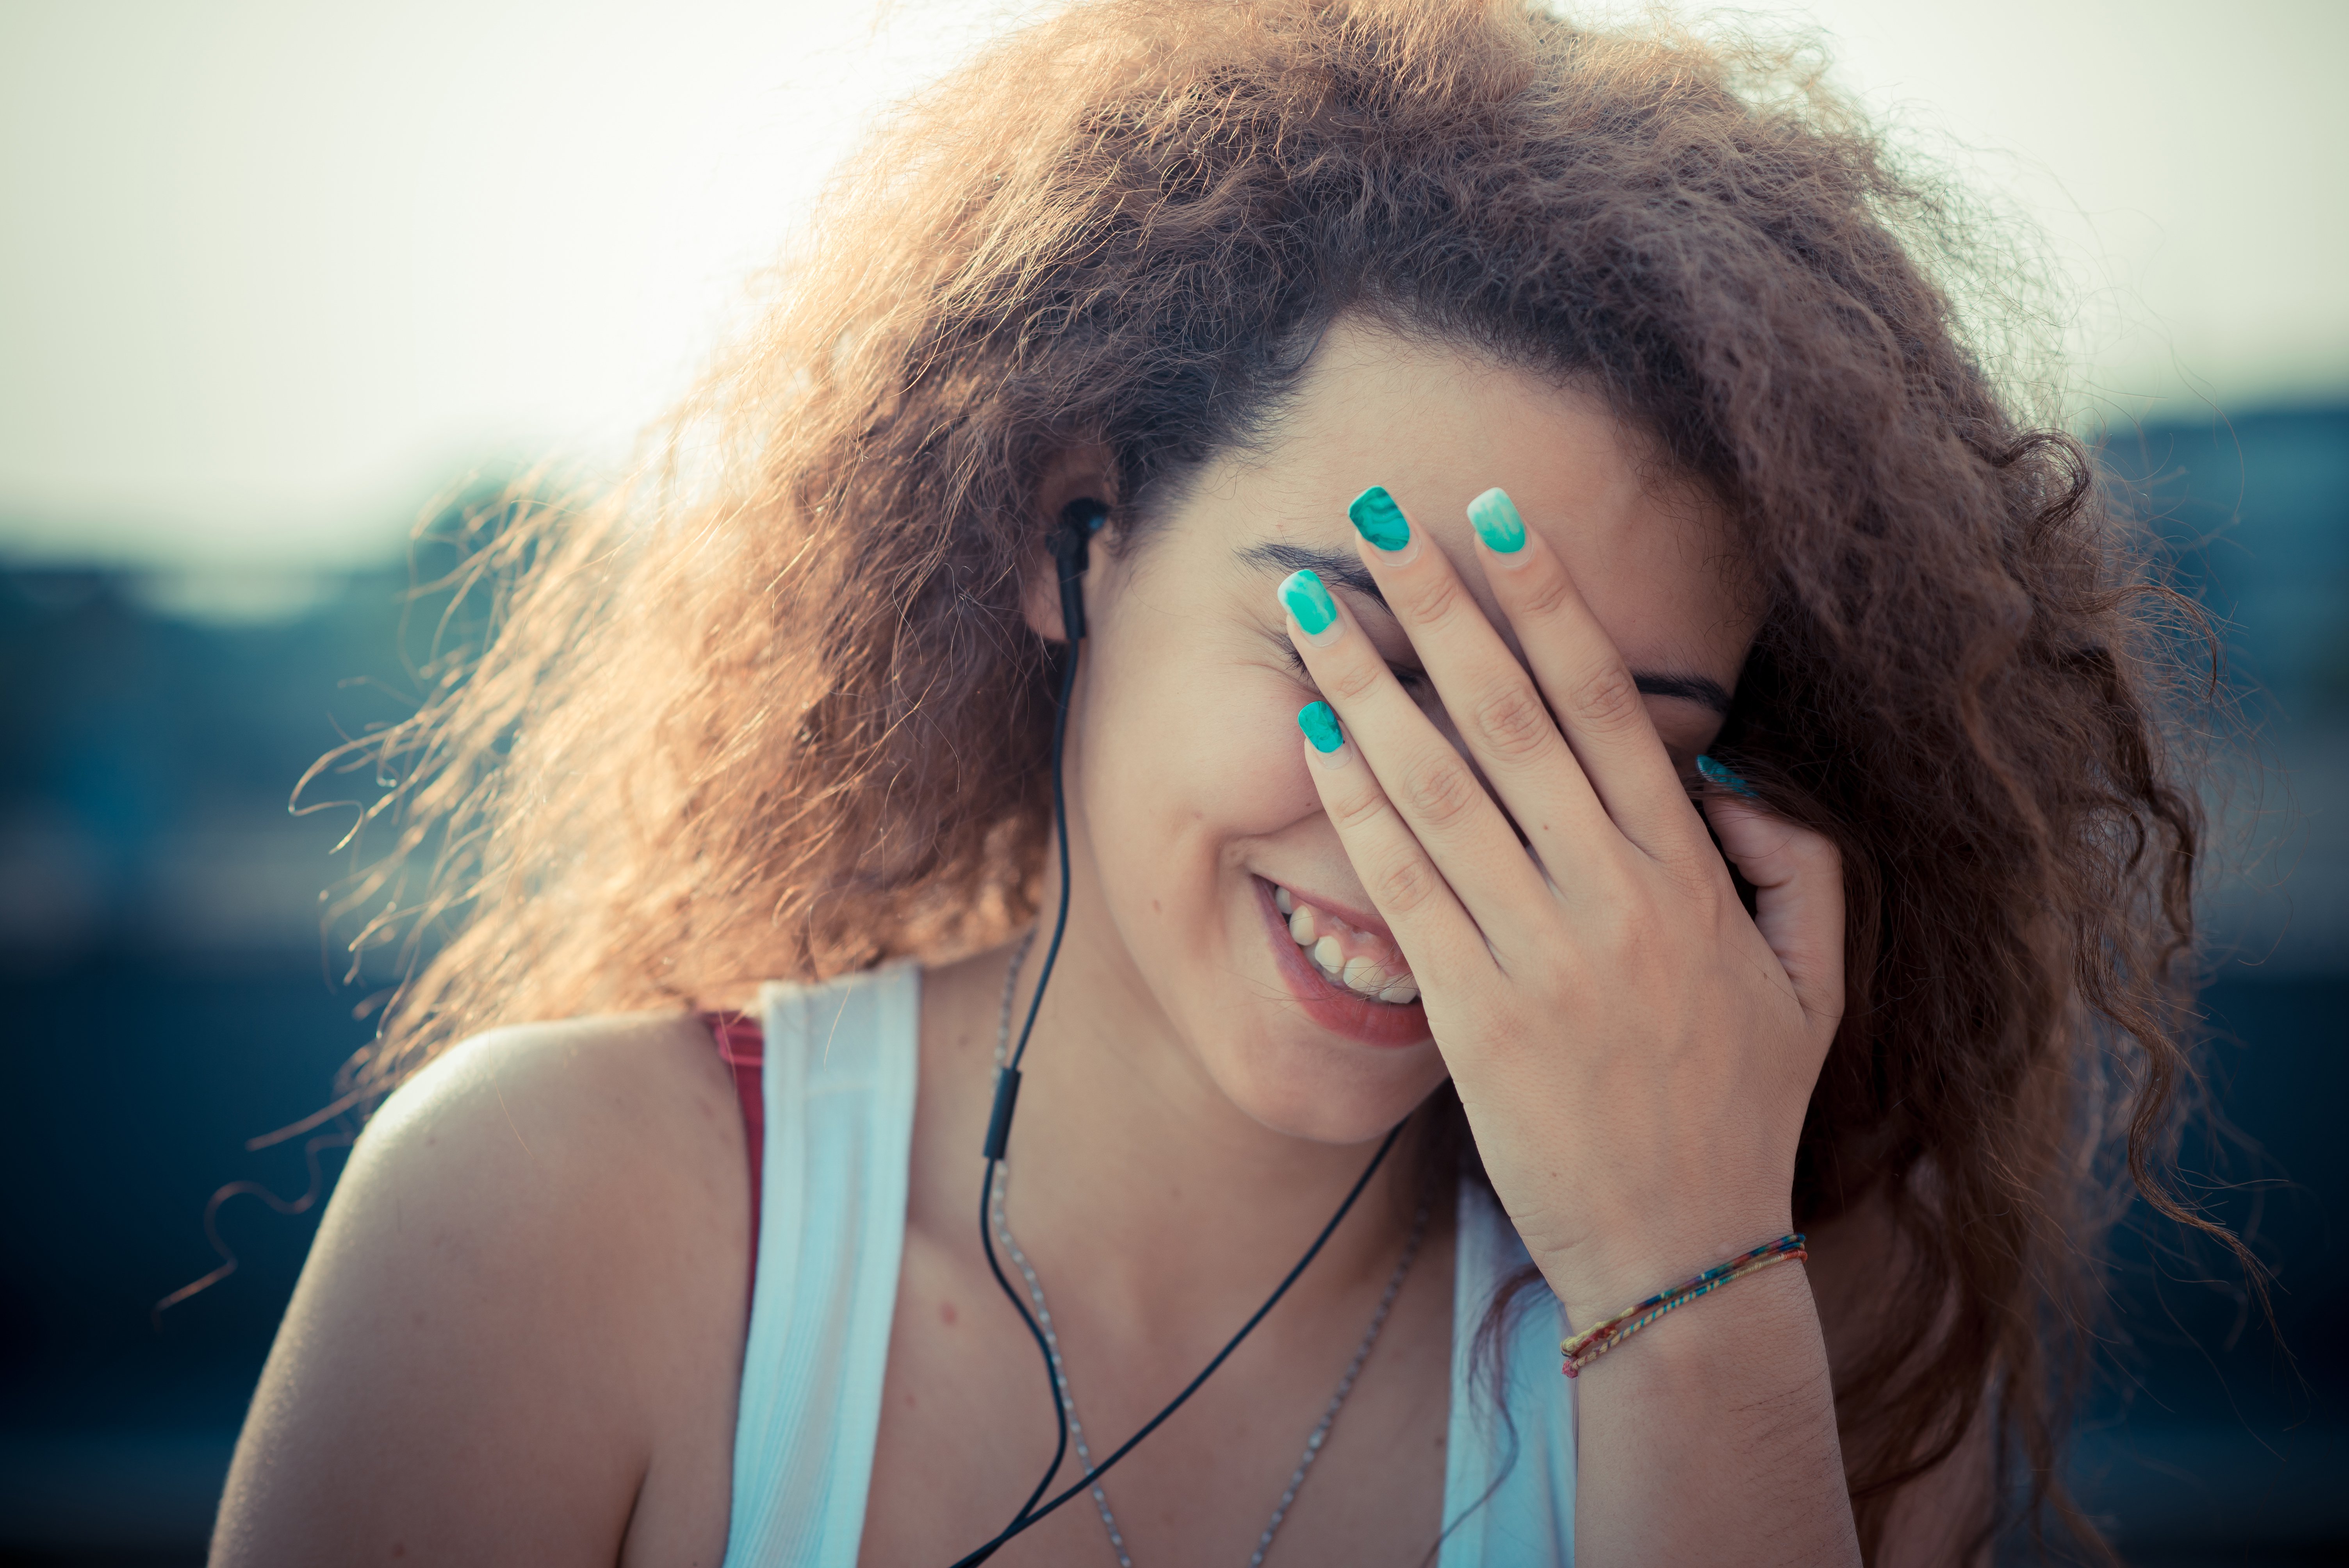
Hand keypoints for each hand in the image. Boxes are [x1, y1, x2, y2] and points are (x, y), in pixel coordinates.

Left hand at [1279, 488, 1844, 1325]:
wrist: (1680, 1251)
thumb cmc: (1741, 1106)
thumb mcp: (1814, 977)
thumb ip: (1789, 858)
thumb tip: (1716, 773)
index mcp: (1689, 873)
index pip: (1607, 703)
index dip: (1547, 600)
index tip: (1494, 515)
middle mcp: (1610, 896)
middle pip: (1510, 717)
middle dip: (1439, 607)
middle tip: (1376, 515)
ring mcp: (1536, 955)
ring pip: (1440, 789)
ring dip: (1368, 688)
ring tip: (1310, 609)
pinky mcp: (1471, 1016)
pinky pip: (1404, 888)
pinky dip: (1356, 807)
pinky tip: (1314, 737)